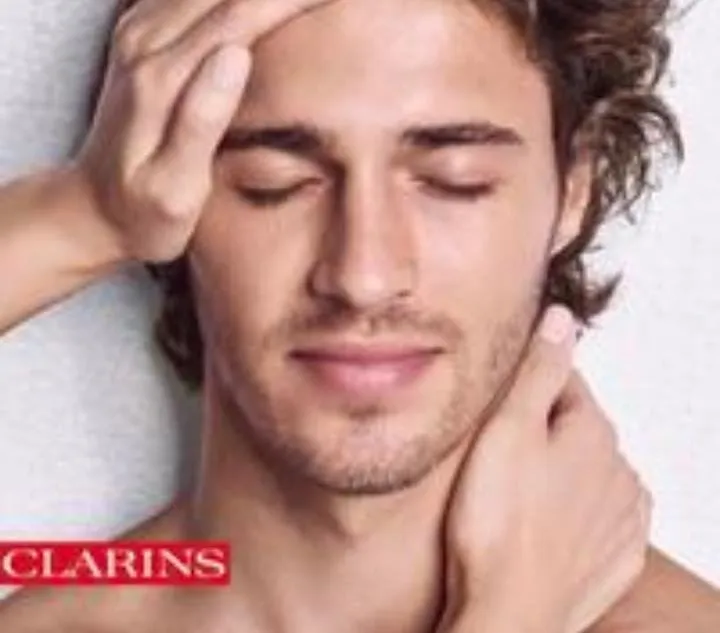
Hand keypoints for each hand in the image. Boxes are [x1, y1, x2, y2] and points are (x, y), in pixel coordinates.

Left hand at [74, 0, 336, 262]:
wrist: (92, 209)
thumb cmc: (143, 213)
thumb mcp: (174, 188)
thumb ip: (201, 121)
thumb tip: (237, 54)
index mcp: (161, 80)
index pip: (239, 17)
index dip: (290, 0)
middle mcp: (144, 44)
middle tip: (336, 1)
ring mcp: (137, 34)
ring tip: (305, 4)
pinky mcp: (139, 36)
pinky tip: (256, 6)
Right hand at [439, 305, 652, 632]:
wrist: (510, 614)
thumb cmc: (498, 523)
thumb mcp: (509, 428)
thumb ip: (540, 370)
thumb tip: (562, 320)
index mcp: (595, 433)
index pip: (565, 383)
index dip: (526, 386)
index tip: (499, 401)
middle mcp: (621, 472)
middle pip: (576, 428)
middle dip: (542, 429)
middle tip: (496, 450)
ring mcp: (622, 518)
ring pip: (587, 472)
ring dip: (557, 471)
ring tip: (513, 491)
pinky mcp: (616, 556)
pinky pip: (595, 516)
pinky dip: (572, 511)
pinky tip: (541, 522)